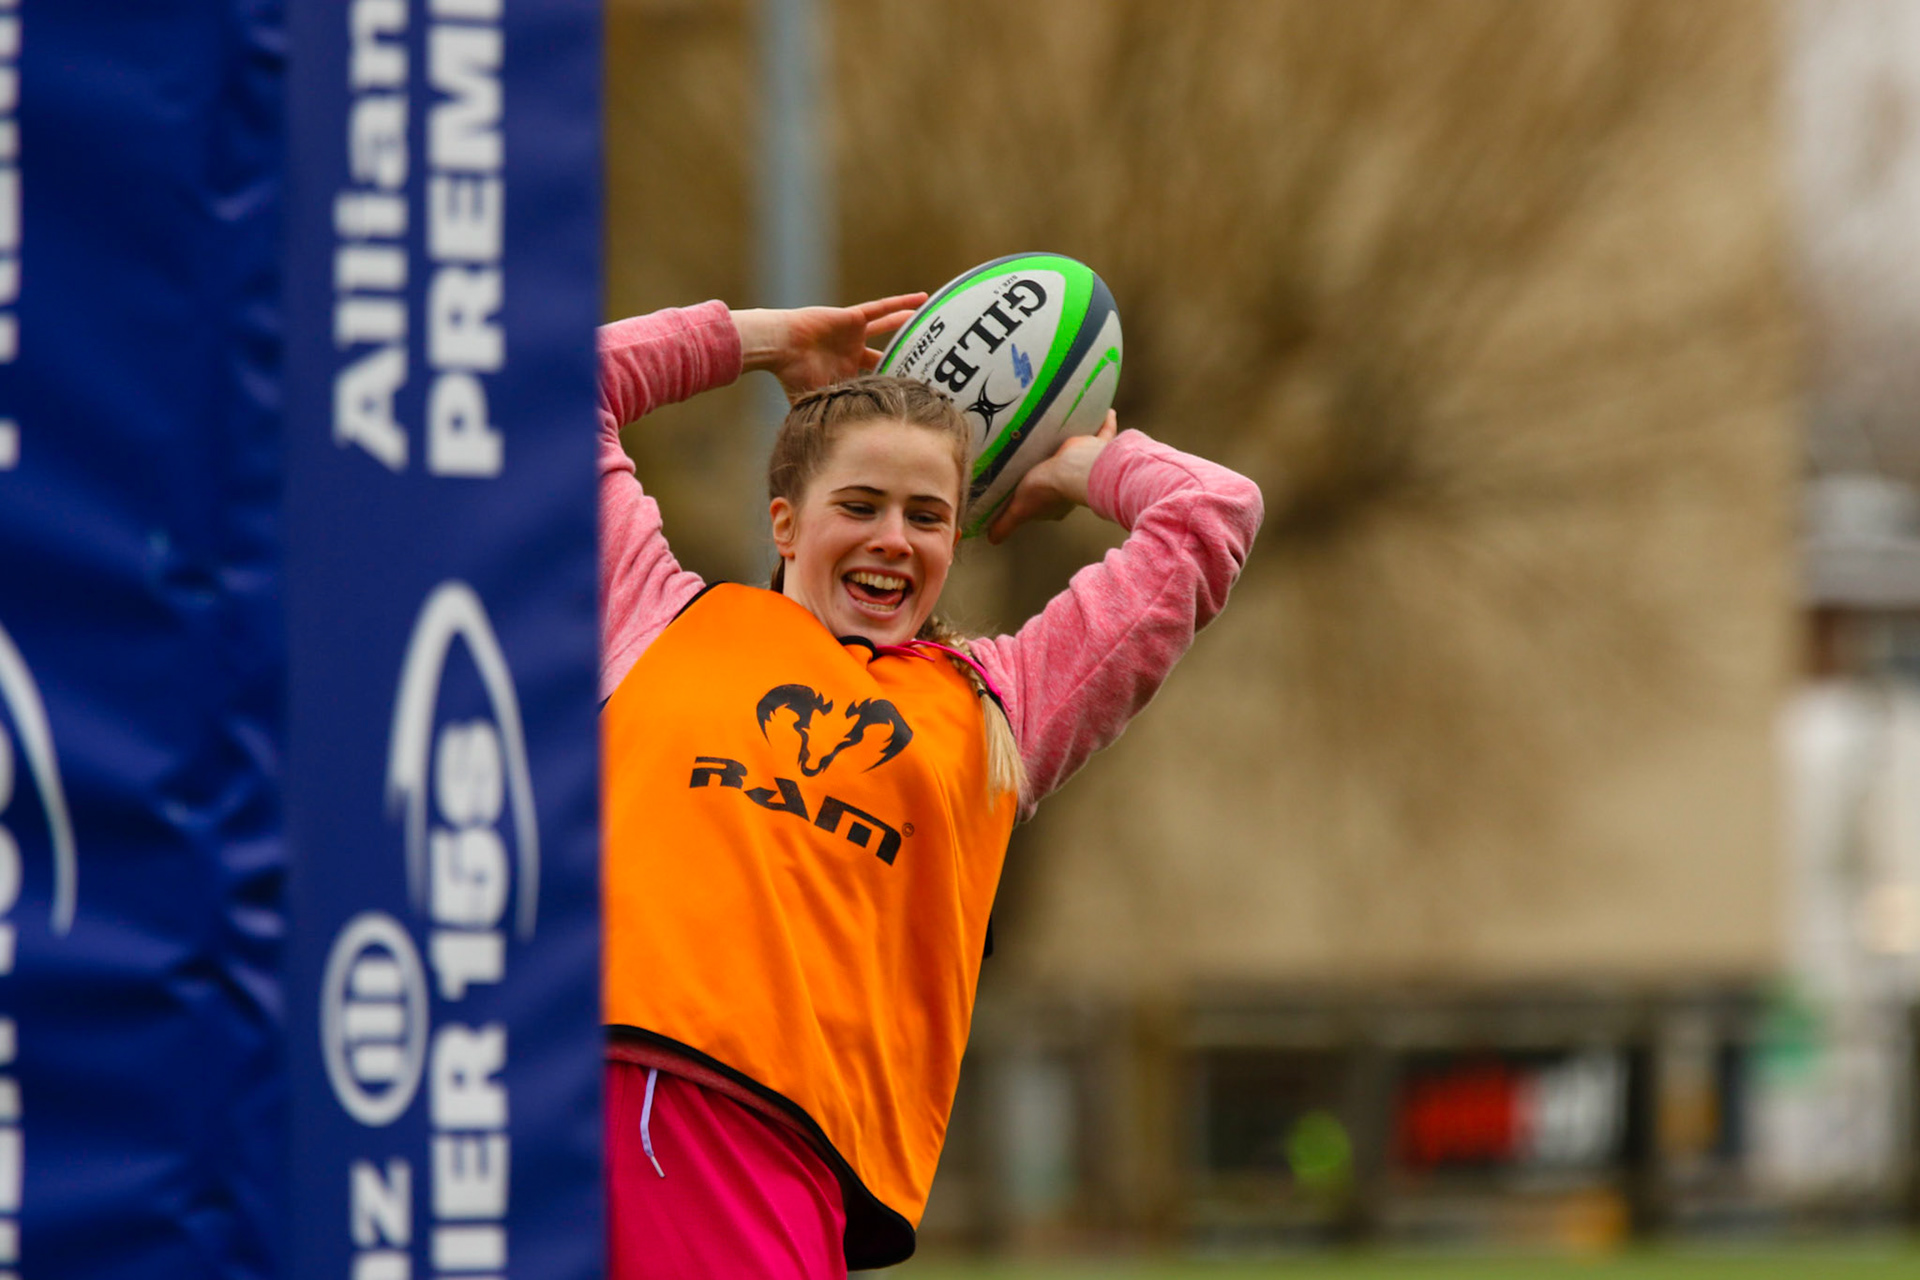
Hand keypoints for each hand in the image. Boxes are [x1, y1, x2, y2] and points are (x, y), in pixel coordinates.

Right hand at [732, 293, 927, 399]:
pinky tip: (920, 301)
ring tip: (929, 323)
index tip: (914, 397)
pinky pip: (881, 309)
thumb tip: (826, 452)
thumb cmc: (791, 375)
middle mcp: (852, 352)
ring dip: (905, 325)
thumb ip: (824, 418)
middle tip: (929, 365)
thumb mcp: (812, 401)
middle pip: (885, 356)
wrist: (780, 348)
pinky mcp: (852, 318)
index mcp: (845, 372)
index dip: (889, 387)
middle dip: (902, 360)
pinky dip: (899, 304)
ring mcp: (853, 334)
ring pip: (887, 329)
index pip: (873, 381)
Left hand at [986, 410, 1119, 543]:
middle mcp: (1074, 481)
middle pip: (1062, 473)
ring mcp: (1087, 462)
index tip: (1024, 483)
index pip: (1044, 496)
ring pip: (1083, 453)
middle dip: (1053, 467)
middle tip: (1040, 452)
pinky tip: (1106, 411)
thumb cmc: (1047, 489)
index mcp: (1057, 500)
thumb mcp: (1019, 508)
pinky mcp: (1098, 445)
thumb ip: (1006, 523)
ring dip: (1079, 444)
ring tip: (1067, 430)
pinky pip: (1103, 431)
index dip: (1034, 491)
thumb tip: (991, 541)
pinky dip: (1106, 423)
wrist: (1076, 468)